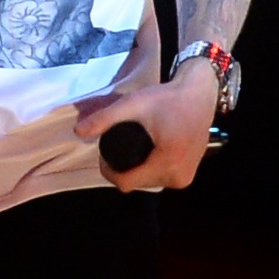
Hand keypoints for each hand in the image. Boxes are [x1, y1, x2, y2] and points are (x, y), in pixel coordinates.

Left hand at [73, 57, 220, 191]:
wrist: (200, 95)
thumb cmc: (167, 98)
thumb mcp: (133, 104)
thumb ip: (105, 118)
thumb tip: (78, 132)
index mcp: (168, 162)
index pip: (126, 183)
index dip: (109, 171)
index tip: (104, 153)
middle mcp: (179, 176)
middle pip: (135, 183)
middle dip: (121, 169)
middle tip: (118, 145)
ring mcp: (185, 178)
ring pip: (146, 183)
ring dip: (135, 171)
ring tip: (130, 149)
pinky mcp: (188, 176)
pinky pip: (159, 180)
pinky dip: (148, 170)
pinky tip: (143, 157)